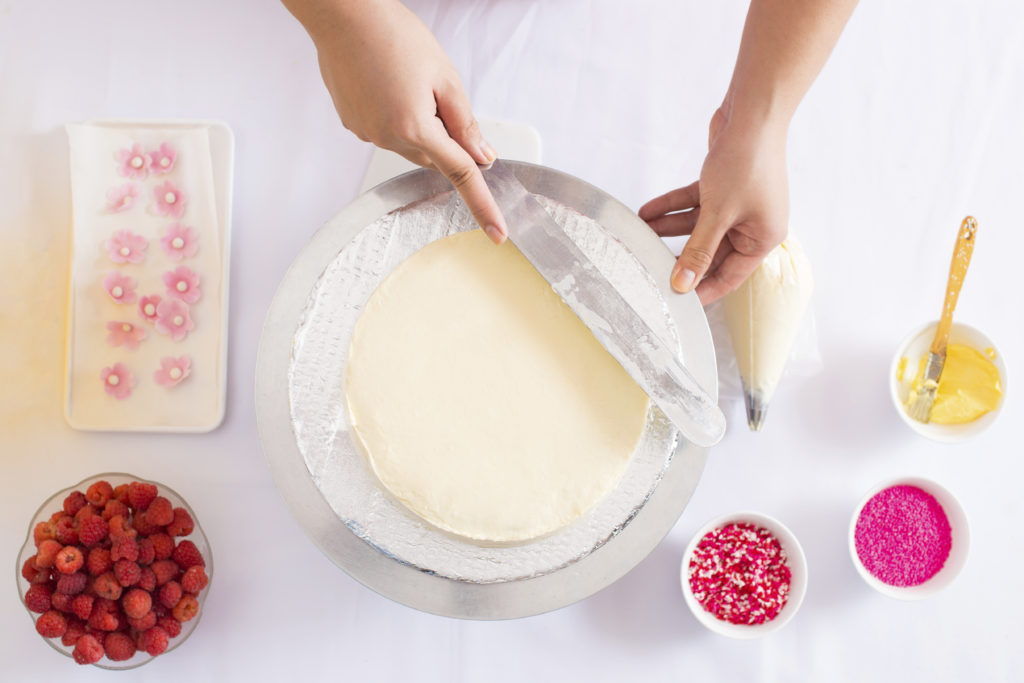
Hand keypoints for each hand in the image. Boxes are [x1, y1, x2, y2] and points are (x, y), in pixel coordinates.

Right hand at [296, 0, 506, 242]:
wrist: (343, 15)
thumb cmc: (392, 35)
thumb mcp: (444, 77)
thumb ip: (465, 123)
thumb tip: (482, 156)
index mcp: (415, 128)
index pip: (460, 175)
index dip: (483, 205)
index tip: (497, 233)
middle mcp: (387, 138)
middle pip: (434, 156)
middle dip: (444, 135)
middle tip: (436, 92)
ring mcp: (367, 133)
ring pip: (410, 143)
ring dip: (418, 122)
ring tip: (406, 79)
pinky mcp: (353, 124)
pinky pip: (386, 131)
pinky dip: (395, 115)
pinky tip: (387, 83)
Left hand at [639, 103, 788, 303]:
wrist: (752, 113)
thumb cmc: (746, 162)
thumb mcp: (718, 214)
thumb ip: (699, 250)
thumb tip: (683, 284)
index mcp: (762, 239)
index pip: (728, 276)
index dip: (702, 290)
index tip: (676, 303)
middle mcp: (752, 224)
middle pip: (710, 252)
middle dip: (680, 256)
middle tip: (652, 269)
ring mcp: (737, 205)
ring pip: (698, 227)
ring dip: (669, 229)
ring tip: (641, 235)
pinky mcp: (723, 186)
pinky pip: (694, 205)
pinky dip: (672, 207)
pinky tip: (646, 212)